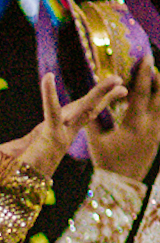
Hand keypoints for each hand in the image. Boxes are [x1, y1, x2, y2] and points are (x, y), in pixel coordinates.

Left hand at [0, 72, 127, 181]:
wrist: (5, 193)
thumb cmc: (2, 177)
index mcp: (50, 134)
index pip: (72, 114)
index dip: (87, 105)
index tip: (100, 98)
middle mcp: (60, 134)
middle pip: (86, 111)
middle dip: (104, 97)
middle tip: (122, 82)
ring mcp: (60, 136)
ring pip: (83, 110)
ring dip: (100, 94)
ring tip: (118, 78)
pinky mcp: (52, 138)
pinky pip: (51, 112)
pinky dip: (47, 95)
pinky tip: (47, 77)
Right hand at [90, 56, 159, 180]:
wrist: (122, 184)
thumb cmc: (107, 163)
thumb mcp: (96, 141)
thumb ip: (94, 120)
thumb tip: (90, 102)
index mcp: (134, 122)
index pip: (142, 91)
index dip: (143, 73)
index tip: (145, 58)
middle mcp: (151, 124)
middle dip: (158, 77)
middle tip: (152, 67)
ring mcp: (158, 131)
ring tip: (155, 81)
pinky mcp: (159, 137)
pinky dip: (159, 105)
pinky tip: (154, 102)